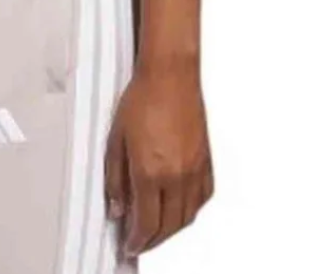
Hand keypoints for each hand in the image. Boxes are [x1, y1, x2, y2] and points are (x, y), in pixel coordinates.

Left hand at [104, 60, 212, 255]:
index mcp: (150, 172)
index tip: (129, 246)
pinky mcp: (206, 161)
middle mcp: (176, 177)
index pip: (146, 223)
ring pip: (187, 217)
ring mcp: (195, 170)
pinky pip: (202, 199)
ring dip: (171, 230)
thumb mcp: (115, 140)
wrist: (170, 76)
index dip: (136, 240)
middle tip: (140, 242)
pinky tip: (179, 208)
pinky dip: (190, 211)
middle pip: (168, 227)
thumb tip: (117, 208)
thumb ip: (115, 178)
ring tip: (156, 229)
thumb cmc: (141, 99)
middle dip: (152, 240)